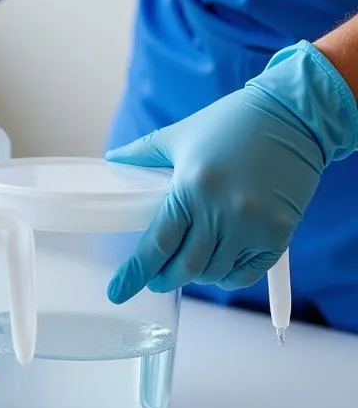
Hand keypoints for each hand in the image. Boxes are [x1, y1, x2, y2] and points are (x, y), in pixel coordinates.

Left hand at [106, 41, 357, 302]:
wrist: (295, 116)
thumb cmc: (233, 122)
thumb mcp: (179, 135)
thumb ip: (142, 153)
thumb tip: (112, 161)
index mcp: (191, 187)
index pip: (157, 244)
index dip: (135, 273)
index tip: (117, 292)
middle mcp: (222, 211)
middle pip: (184, 267)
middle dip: (163, 279)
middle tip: (154, 279)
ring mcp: (253, 226)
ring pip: (213, 273)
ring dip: (195, 277)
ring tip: (186, 266)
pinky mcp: (278, 234)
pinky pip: (246, 273)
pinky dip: (227, 277)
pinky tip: (218, 268)